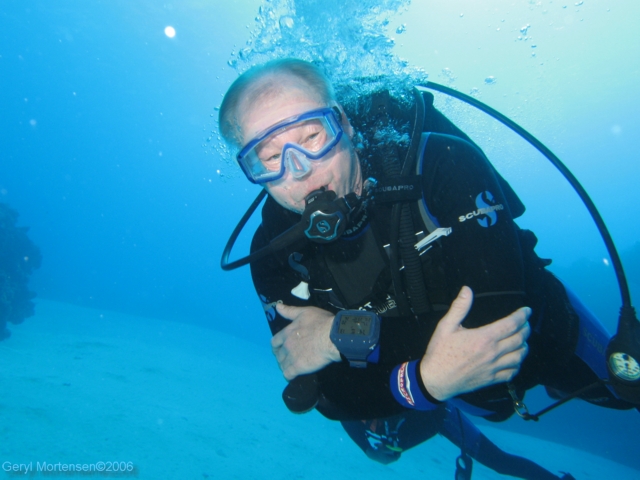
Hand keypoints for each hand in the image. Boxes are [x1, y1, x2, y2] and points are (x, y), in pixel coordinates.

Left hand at [271, 304, 341, 380]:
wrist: (332, 337)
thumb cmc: (321, 323)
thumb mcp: (305, 312)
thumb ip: (290, 311)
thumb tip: (277, 307)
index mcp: (287, 332)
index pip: (274, 341)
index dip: (277, 345)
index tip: (280, 347)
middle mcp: (286, 345)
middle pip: (278, 354)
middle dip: (281, 356)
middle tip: (287, 357)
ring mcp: (291, 357)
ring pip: (282, 365)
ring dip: (285, 366)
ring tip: (291, 366)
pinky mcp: (298, 368)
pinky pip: (288, 375)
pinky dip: (289, 375)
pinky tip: (294, 375)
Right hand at [420, 286, 530, 400]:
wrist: (435, 380)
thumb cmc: (439, 352)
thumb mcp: (446, 326)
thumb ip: (459, 308)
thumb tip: (467, 290)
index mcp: (484, 338)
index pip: (511, 324)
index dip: (522, 316)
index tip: (526, 311)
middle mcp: (492, 353)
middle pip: (519, 339)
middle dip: (526, 329)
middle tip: (525, 323)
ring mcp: (493, 368)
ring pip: (519, 356)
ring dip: (524, 346)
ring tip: (522, 340)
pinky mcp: (491, 379)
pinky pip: (512, 373)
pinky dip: (517, 365)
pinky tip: (514, 360)